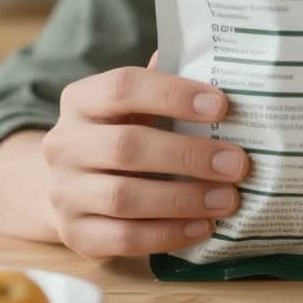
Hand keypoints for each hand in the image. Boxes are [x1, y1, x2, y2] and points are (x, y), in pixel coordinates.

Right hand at [41, 53, 249, 257]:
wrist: (73, 185)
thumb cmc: (120, 133)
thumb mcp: (135, 105)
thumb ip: (166, 84)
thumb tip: (215, 63)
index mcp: (81, 100)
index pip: (123, 87)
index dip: (173, 95)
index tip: (222, 105)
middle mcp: (64, 144)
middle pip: (127, 147)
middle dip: (189, 155)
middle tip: (237, 163)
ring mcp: (64, 192)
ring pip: (124, 197)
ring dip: (183, 199)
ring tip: (227, 199)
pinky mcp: (75, 234)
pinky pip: (123, 239)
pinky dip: (168, 234)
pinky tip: (203, 227)